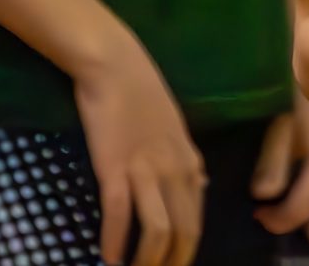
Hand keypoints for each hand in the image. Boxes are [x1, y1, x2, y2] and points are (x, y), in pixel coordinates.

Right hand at [75, 37, 205, 265]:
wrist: (114, 64)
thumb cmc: (142, 91)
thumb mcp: (175, 127)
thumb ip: (187, 159)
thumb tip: (200, 183)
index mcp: (190, 161)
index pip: (197, 218)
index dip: (187, 249)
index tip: (174, 264)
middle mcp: (174, 170)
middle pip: (184, 231)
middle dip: (172, 262)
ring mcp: (146, 169)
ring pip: (157, 230)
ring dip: (147, 260)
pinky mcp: (115, 167)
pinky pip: (120, 214)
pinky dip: (115, 241)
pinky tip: (108, 257)